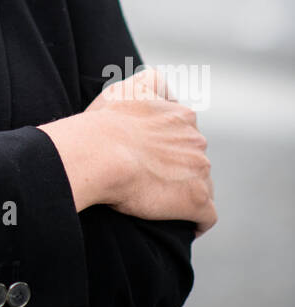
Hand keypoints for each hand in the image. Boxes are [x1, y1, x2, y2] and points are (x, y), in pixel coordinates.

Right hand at [86, 66, 216, 235]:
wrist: (100, 153)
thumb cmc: (105, 123)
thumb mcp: (126, 88)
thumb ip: (149, 82)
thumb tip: (158, 80)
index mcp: (181, 115)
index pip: (185, 130)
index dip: (169, 144)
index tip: (153, 154)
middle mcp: (196, 140)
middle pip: (195, 157)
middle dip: (180, 167)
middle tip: (152, 179)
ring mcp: (199, 170)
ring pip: (202, 184)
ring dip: (187, 192)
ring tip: (163, 203)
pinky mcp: (196, 199)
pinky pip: (206, 216)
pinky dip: (198, 222)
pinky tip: (185, 226)